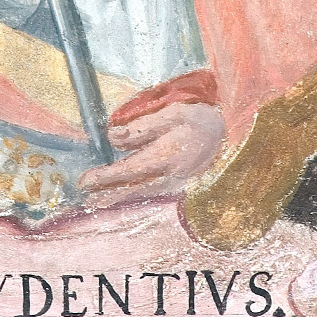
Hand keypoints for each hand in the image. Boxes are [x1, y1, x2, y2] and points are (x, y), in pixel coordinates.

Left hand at [78, 100, 225, 208]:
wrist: (230, 134)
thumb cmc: (199, 120)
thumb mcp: (173, 114)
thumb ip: (142, 127)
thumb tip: (112, 137)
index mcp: (167, 156)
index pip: (129, 170)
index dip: (105, 177)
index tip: (86, 180)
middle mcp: (170, 174)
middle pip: (133, 187)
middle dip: (109, 193)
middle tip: (88, 198)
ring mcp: (176, 181)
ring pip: (143, 193)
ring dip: (119, 197)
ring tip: (97, 201)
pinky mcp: (179, 183)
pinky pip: (152, 192)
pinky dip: (135, 194)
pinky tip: (123, 194)